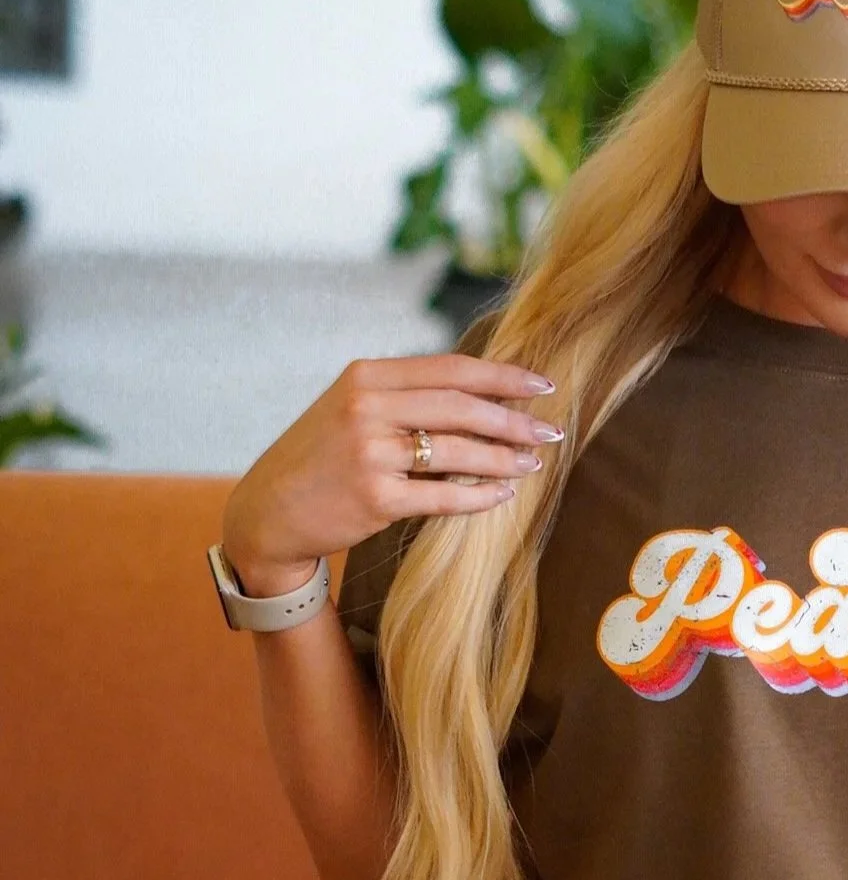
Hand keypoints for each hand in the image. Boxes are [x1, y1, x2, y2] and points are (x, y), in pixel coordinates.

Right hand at [220, 348, 565, 591]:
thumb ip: (407, 395)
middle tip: (550, 431)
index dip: (504, 375)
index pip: (452, 368)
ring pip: (458, 450)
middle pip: (462, 406)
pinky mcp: (374, 498)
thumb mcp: (352, 407)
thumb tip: (487, 393)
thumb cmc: (320, 457)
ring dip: (504, 458)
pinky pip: (443, 495)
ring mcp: (369, 453)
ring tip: (532, 463)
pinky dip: (479, 495)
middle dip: (514, 419)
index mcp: (366, 376)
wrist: (266, 511)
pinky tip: (501, 494)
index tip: (542, 384)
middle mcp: (366, 408)